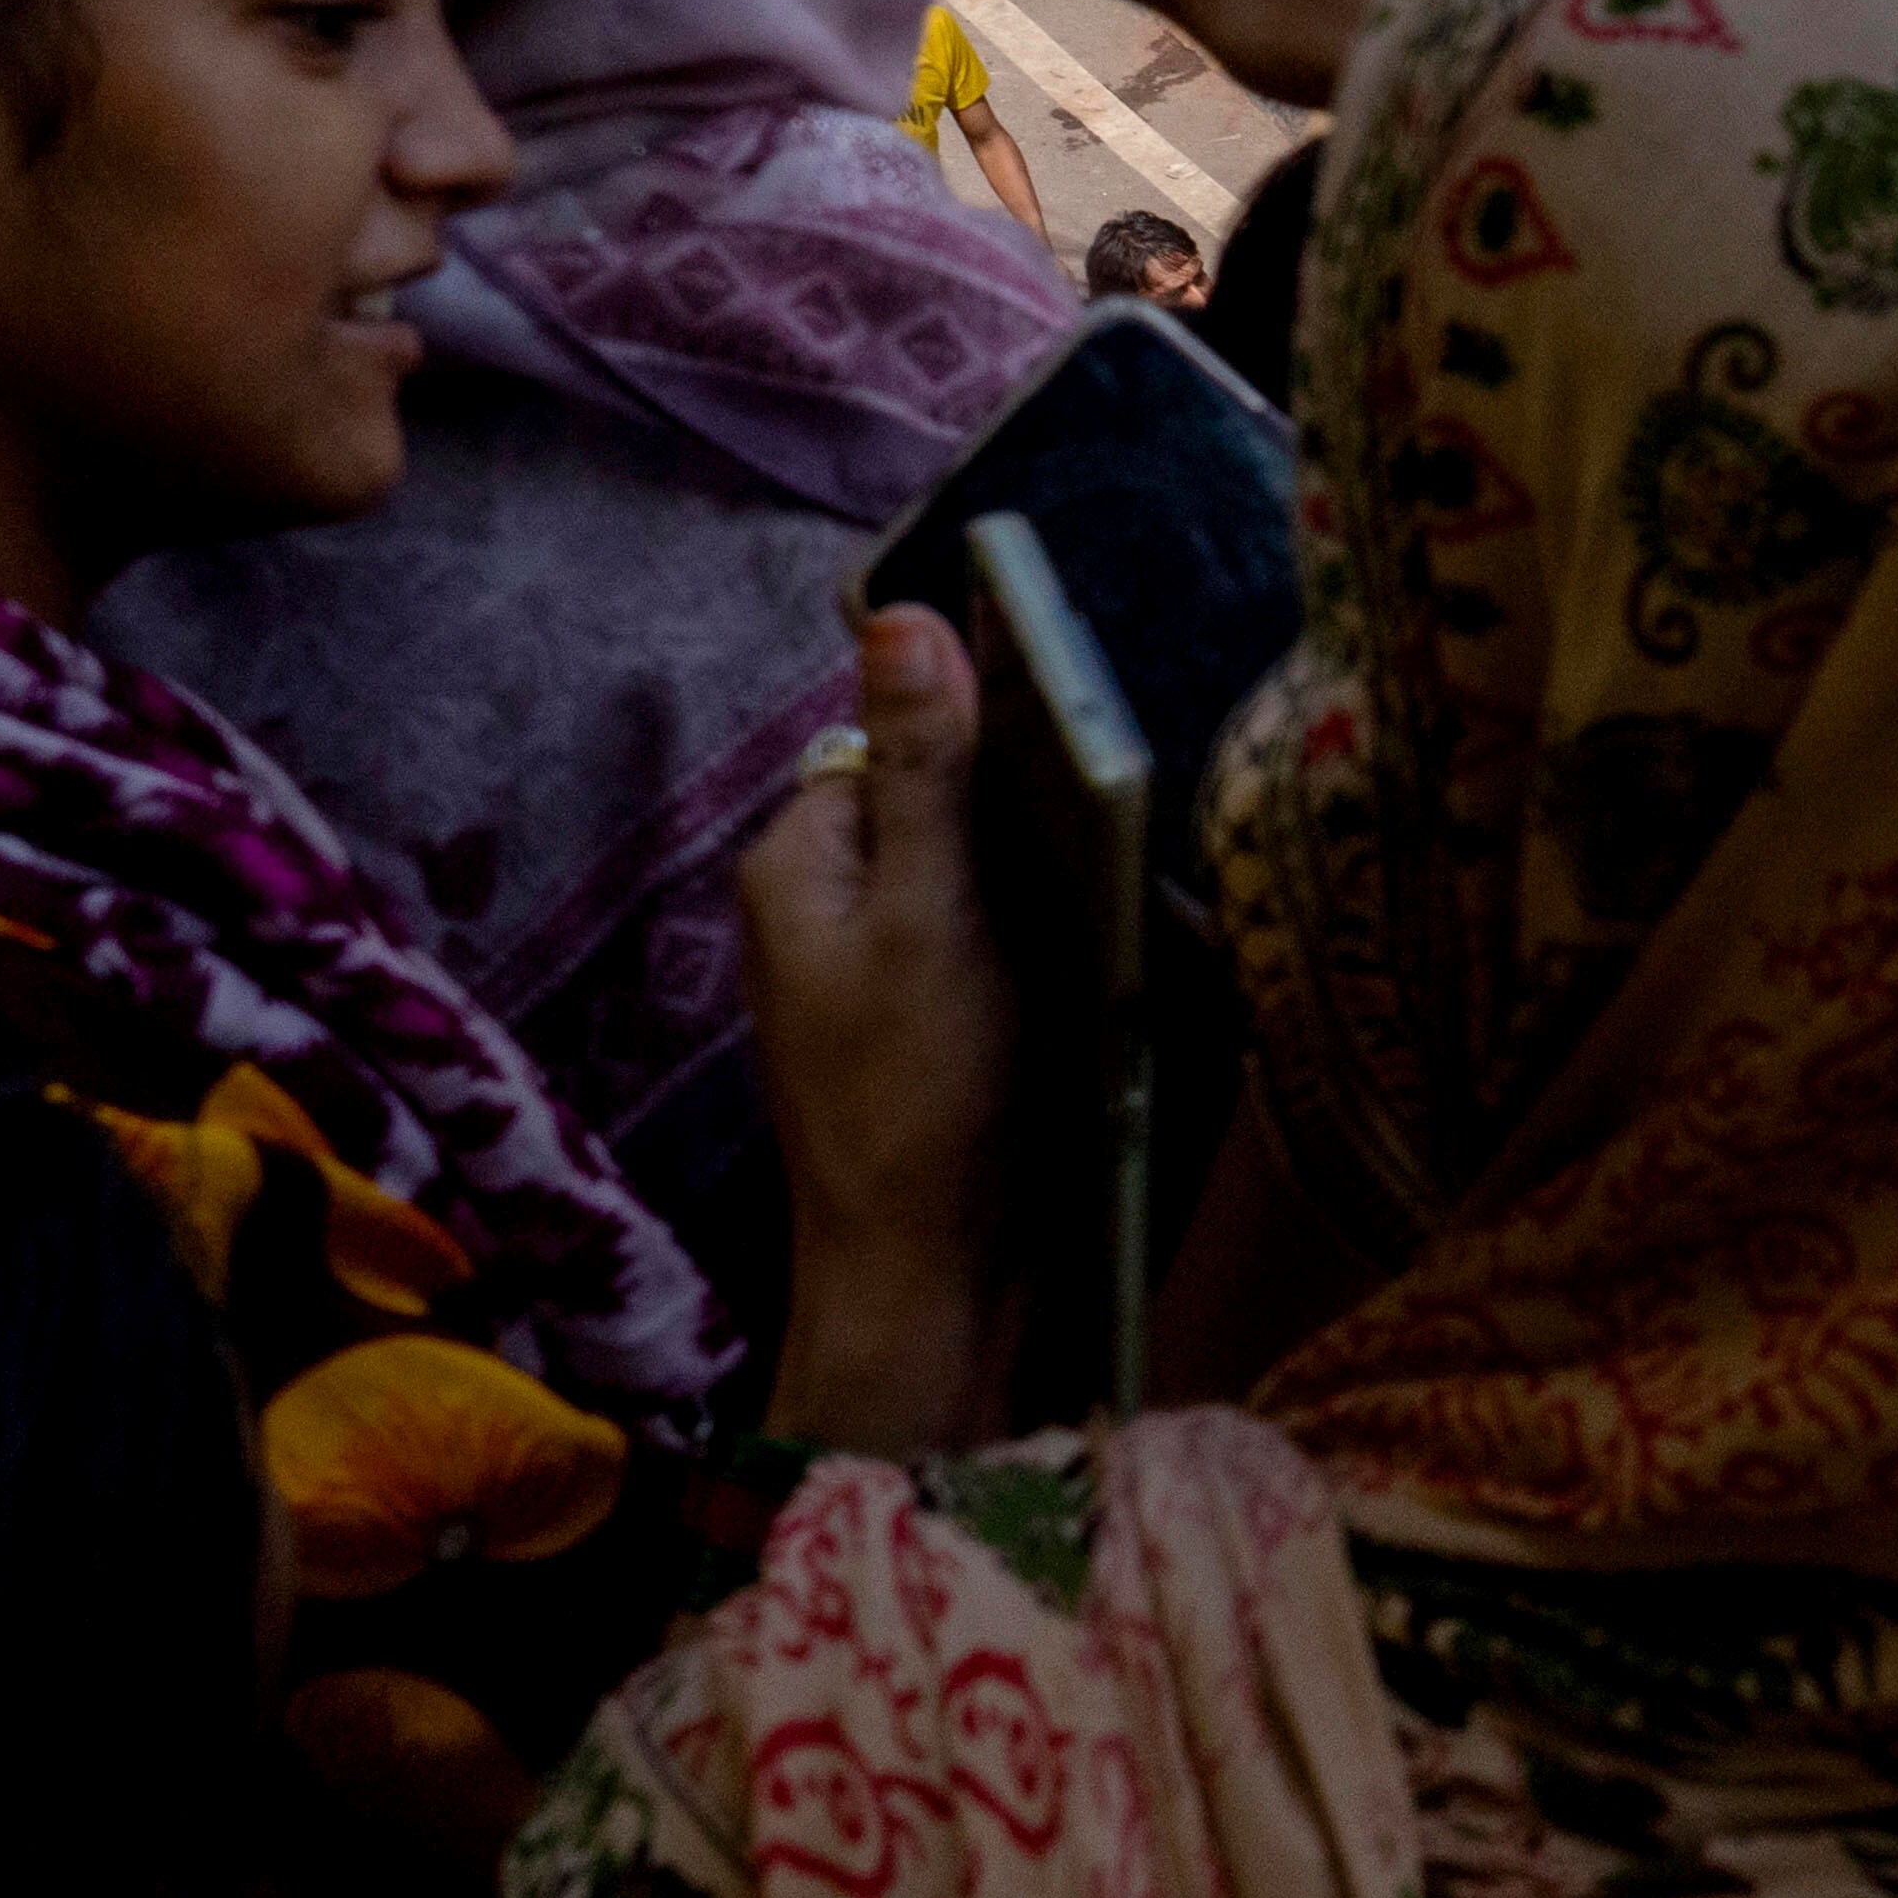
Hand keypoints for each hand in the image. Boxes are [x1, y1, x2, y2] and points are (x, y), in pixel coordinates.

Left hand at [743, 603, 1019, 1454]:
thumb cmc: (924, 1100)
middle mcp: (818, 904)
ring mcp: (867, 972)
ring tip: (1098, 943)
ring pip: (978, 882)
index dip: (995, 754)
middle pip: (944, 807)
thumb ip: (928, 767)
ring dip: (1047, 899)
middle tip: (1095, 882)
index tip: (1077, 785)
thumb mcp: (935, 914)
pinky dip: (1042, 961)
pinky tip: (1083, 1001)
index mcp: (799, 857)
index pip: (905, 739)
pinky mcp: (919, 1030)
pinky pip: (990, 952)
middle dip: (1029, 829)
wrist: (930, 1284)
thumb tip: (907, 613)